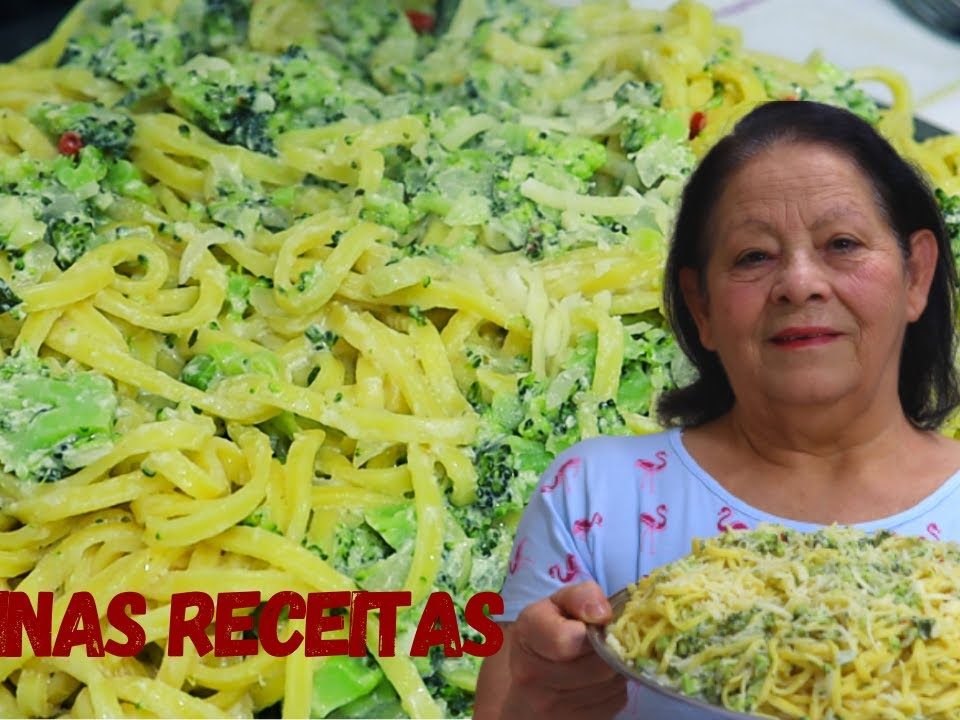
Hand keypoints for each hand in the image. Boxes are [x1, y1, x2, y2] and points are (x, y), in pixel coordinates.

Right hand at [503, 581, 626, 719]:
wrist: (528, 688)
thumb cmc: (546, 634)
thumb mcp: (557, 605)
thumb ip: (581, 596)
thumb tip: (603, 615)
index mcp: (527, 636)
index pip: (566, 640)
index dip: (590, 630)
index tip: (591, 624)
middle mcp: (534, 677)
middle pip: (599, 662)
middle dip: (609, 646)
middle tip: (602, 639)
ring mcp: (554, 708)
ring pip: (612, 681)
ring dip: (614, 665)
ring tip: (599, 657)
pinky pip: (616, 700)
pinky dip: (614, 686)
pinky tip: (599, 677)